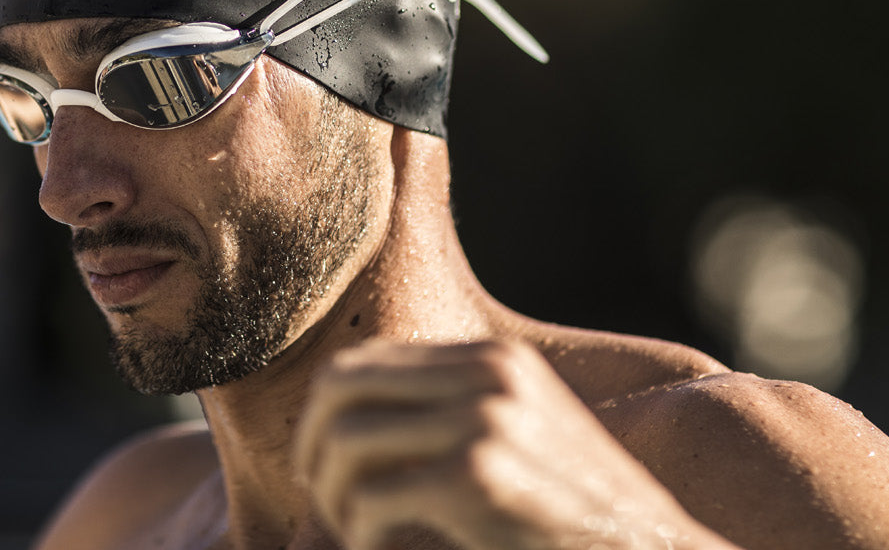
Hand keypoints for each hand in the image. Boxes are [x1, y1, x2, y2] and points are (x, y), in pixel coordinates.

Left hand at [295, 339, 727, 549]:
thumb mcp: (523, 437)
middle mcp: (487, 375)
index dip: (327, 409)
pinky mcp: (478, 477)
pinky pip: (370, 498)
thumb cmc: (577, 516)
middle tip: (317, 492)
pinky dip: (356, 532)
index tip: (323, 460)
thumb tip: (350, 416)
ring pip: (344, 438)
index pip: (368, 359)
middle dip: (312, 441)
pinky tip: (373, 549)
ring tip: (349, 527)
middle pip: (340, 384)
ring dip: (329, 492)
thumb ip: (457, 410)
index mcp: (494, 359)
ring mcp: (484, 421)